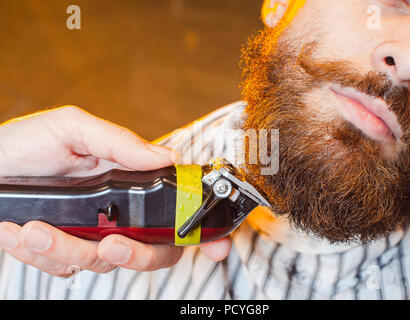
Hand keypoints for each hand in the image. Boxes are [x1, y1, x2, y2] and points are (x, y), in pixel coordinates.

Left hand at [0, 106, 230, 276]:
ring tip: (33, 228)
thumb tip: (167, 155)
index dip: (201, 230)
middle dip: (138, 254)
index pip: (175, 208)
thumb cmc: (24, 145)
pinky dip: (42, 255)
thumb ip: (119, 143)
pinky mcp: (63, 251)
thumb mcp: (72, 130)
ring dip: (67, 249)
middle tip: (111, 243)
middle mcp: (117, 212)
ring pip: (103, 262)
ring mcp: (91, 234)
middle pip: (154, 249)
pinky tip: (19, 232)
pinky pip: (65, 267)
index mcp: (128, 181)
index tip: (215, 245)